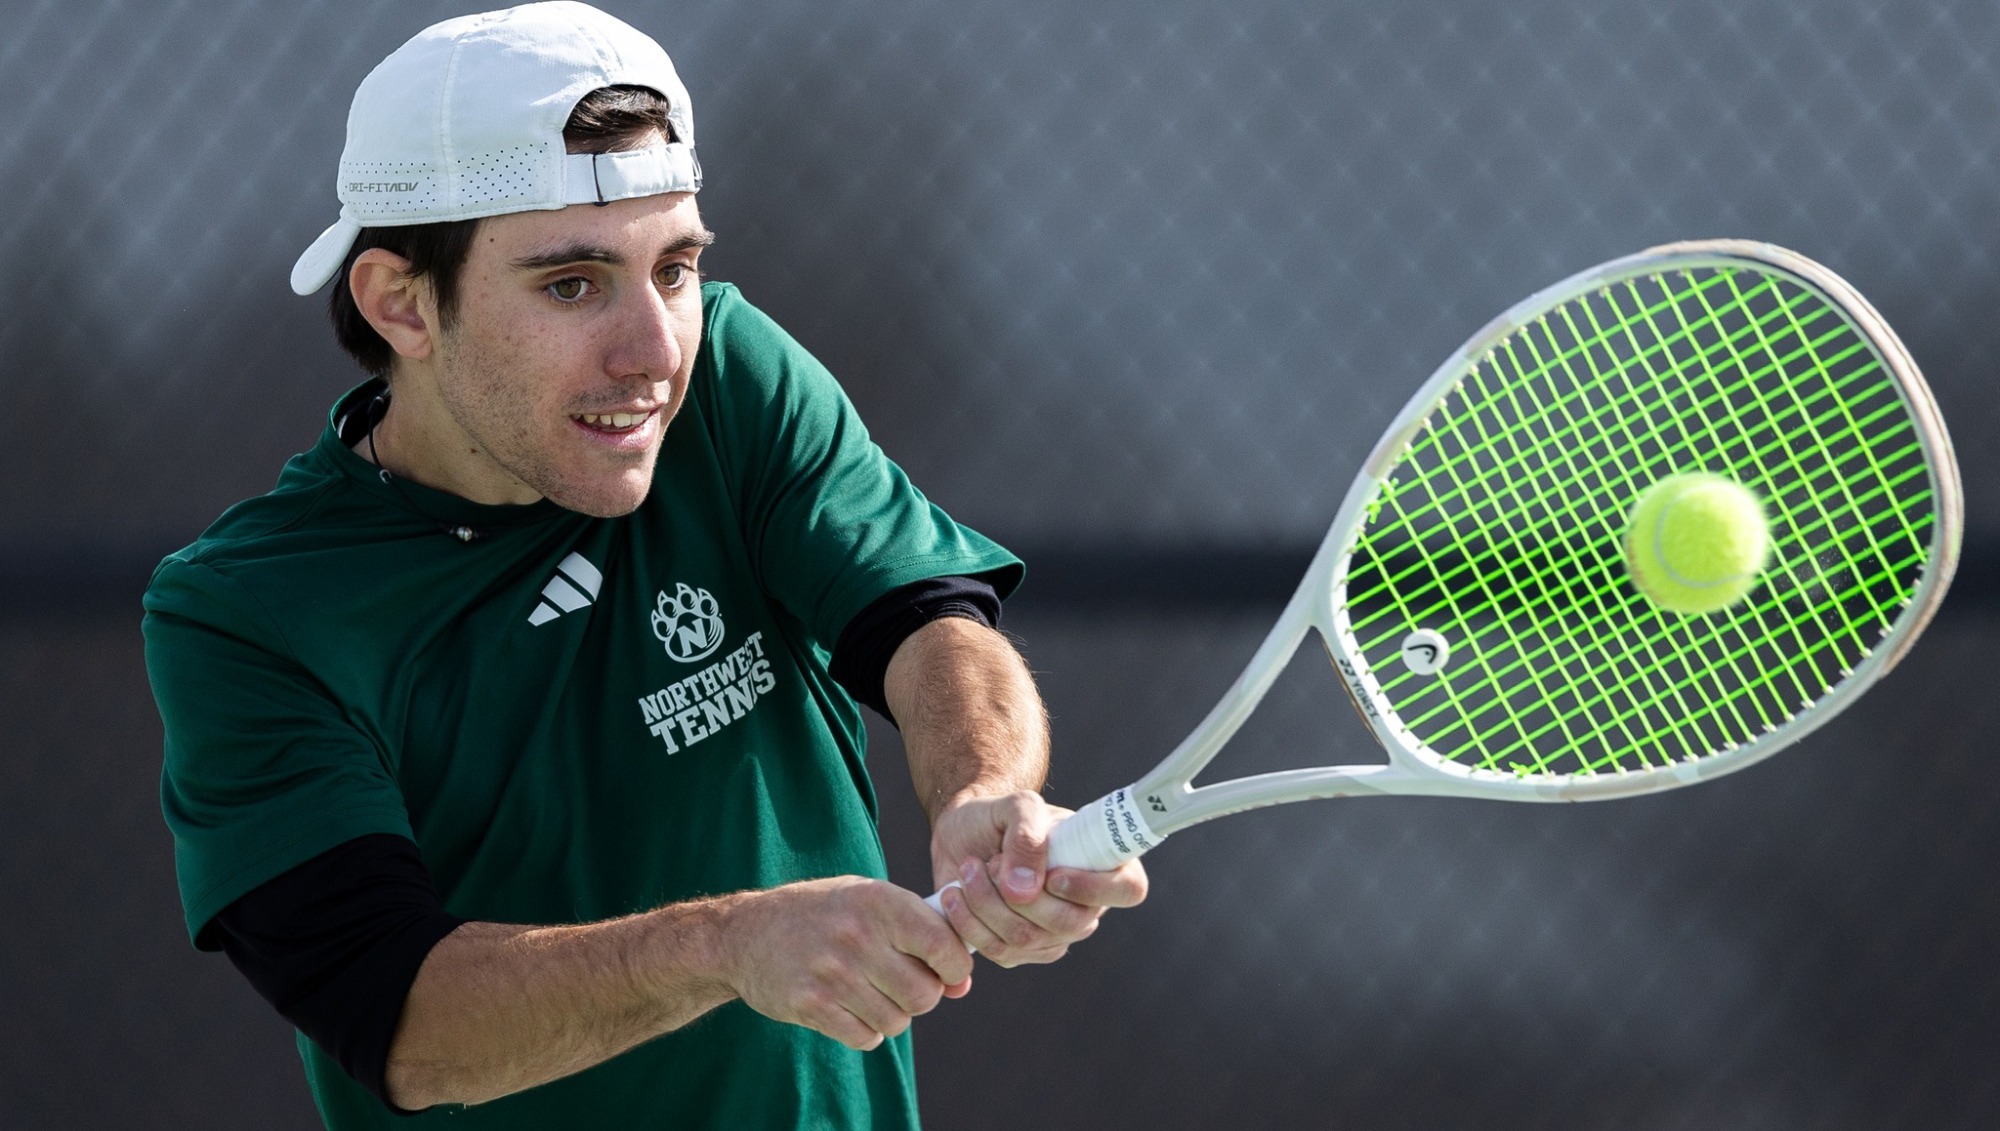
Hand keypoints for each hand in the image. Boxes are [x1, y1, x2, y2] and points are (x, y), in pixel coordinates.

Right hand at [719, 876, 973, 1049]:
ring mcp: (832, 972)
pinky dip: (866, 1031)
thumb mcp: (869, 901)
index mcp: (879, 901)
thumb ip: (920, 933)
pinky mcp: (811, 1004)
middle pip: (924, 994)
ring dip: (891, 1015)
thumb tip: (962, 985)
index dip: (955, 967)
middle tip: (902, 984)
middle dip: (922, 996)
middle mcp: (857, 935)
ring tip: (871, 994)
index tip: (946, 971)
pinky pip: (865, 1037)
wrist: (745, 934)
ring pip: (896, 1021)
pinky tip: (850, 1009)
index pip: (944, 945)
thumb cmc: (822, 914)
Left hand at [929, 790, 1148, 966]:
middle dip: (1016, 894)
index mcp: (1102, 863)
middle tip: (985, 862)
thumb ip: (1026, 833)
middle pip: (1068, 923)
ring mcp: (1055, 934)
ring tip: (967, 871)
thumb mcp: (1014, 805)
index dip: (1094, 888)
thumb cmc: (998, 815)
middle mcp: (1086, 904)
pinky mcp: (1021, 952)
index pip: (1128, 888)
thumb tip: (1025, 890)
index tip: (1052, 876)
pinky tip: (955, 896)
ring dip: (986, 904)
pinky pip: (1001, 952)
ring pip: (1028, 939)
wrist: (963, 835)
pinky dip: (970, 924)